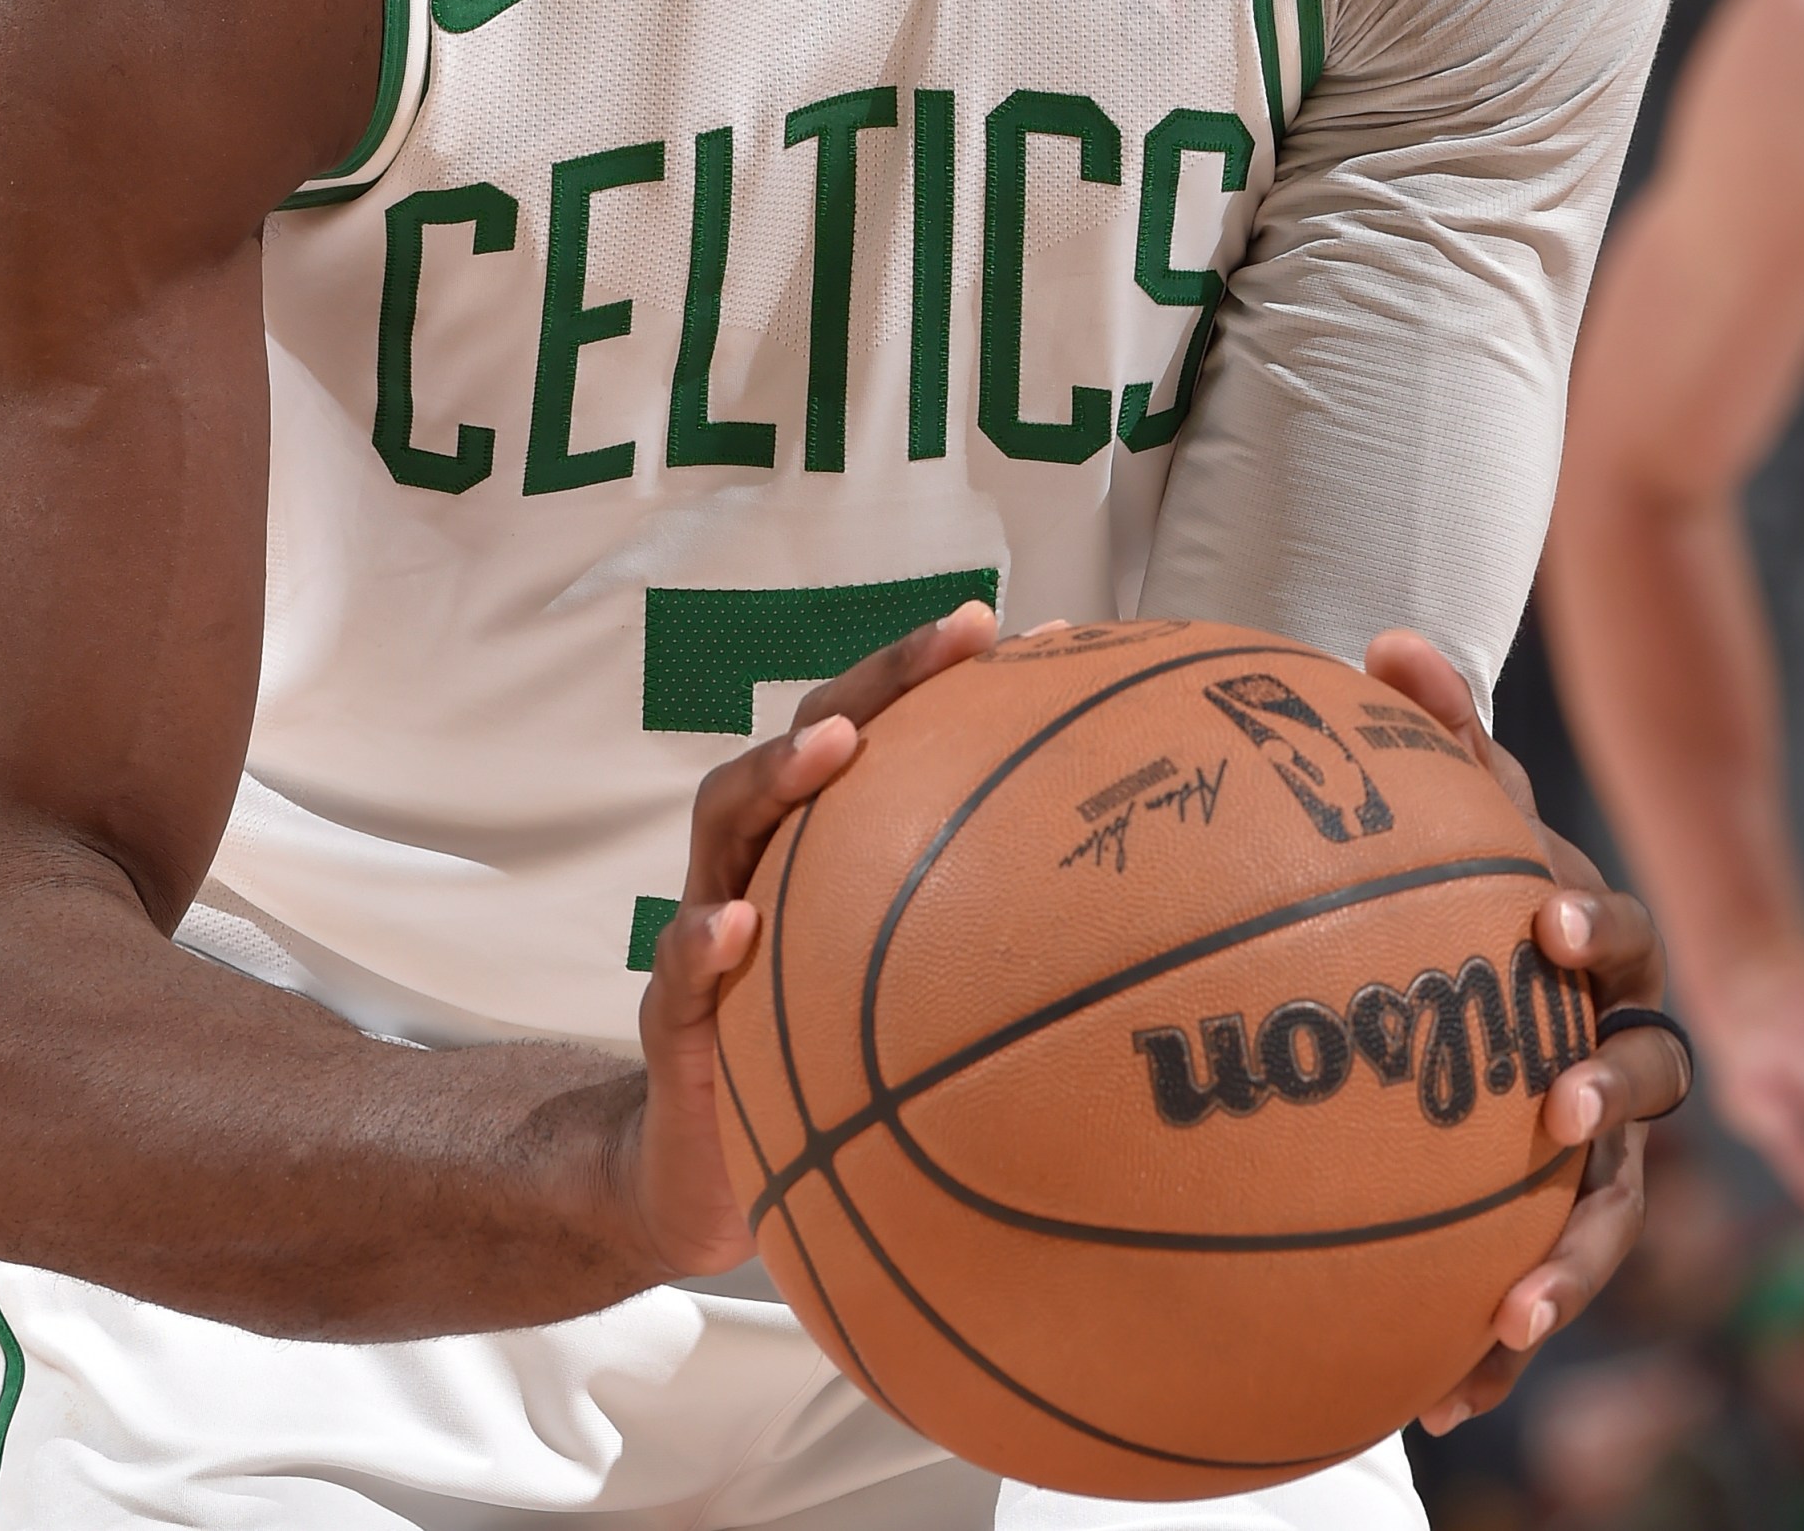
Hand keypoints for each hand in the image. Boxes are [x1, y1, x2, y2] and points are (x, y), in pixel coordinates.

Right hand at [626, 598, 1001, 1279]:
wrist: (707, 1172)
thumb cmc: (826, 1071)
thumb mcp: (910, 1007)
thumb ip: (981, 960)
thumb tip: (1131, 944)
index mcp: (823, 846)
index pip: (878, 733)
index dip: (933, 677)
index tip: (1009, 631)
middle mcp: (763, 860)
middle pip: (810, 740)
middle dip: (878, 681)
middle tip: (950, 643)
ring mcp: (709, 923)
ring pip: (728, 819)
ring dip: (780, 772)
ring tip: (835, 745)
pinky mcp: (673, 1012)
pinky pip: (679, 966)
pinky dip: (704, 938)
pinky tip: (738, 925)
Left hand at [1362, 632, 1690, 1438]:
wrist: (1439, 980)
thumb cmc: (1446, 887)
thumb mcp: (1438, 815)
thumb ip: (1429, 738)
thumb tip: (1391, 644)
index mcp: (1577, 950)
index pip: (1608, 932)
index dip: (1583, 923)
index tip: (1535, 927)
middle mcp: (1602, 1046)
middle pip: (1646, 1076)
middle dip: (1608, 1093)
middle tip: (1554, 1112)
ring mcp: (1587, 1142)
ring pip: (1614, 1209)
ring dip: (1574, 1257)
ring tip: (1517, 1303)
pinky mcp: (1547, 1224)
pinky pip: (1544, 1284)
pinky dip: (1502, 1337)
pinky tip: (1442, 1394)